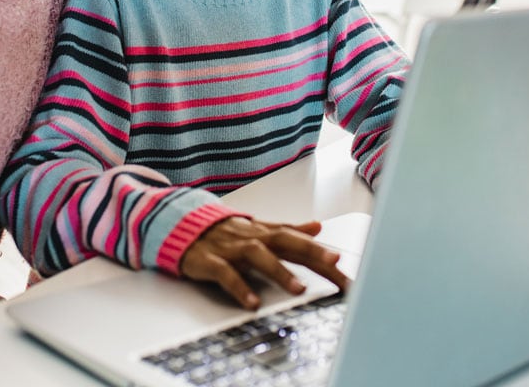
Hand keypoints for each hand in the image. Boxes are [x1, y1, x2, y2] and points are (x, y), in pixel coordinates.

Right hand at [180, 217, 349, 309]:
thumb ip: (289, 229)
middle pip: (286, 242)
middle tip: (334, 266)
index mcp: (268, 233)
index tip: (345, 267)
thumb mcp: (260, 230)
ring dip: (279, 271)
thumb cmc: (228, 232)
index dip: (323, 253)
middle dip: (311, 253)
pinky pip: (227, 274)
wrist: (184, 226)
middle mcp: (254, 238)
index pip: (301, 242)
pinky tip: (252, 303)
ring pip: (259, 256)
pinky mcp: (211, 261)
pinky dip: (240, 287)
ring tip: (299, 289)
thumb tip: (317, 226)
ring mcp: (233, 248)